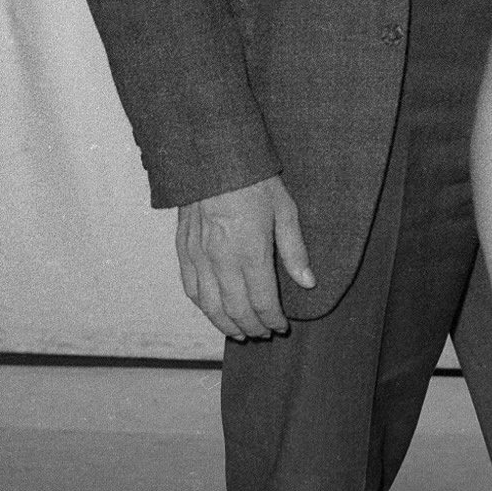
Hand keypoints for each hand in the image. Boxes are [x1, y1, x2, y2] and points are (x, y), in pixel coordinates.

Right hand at [176, 176, 313, 341]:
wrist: (212, 156)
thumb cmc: (253, 179)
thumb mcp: (285, 210)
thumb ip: (295, 250)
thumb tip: (308, 282)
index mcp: (250, 251)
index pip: (262, 302)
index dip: (272, 320)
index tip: (281, 326)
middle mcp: (221, 259)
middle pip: (236, 310)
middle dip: (252, 327)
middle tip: (263, 333)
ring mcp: (198, 256)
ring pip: (210, 306)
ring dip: (225, 324)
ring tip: (240, 332)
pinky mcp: (183, 249)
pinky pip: (190, 288)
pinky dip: (203, 306)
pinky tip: (213, 310)